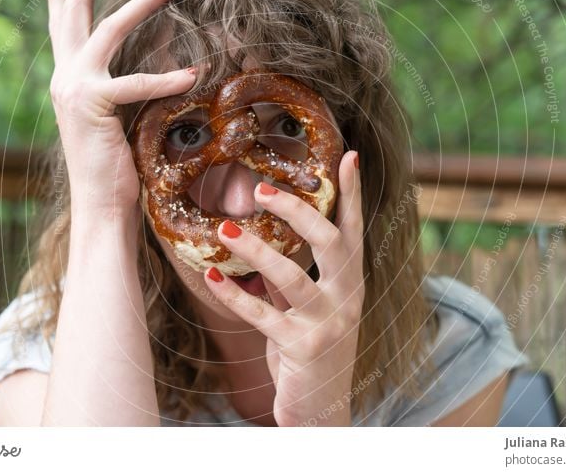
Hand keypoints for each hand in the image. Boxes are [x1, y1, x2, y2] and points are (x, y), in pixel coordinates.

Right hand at [45, 0, 195, 219]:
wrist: (98, 206)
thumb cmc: (112, 169)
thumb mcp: (113, 121)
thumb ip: (118, 91)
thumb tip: (147, 72)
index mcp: (67, 80)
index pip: (64, 26)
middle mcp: (63, 78)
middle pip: (74, 13)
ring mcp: (72, 89)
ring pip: (110, 30)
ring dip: (143, 1)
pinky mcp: (91, 105)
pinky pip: (136, 83)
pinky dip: (167, 79)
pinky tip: (193, 75)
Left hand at [204, 151, 363, 425]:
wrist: (322, 410)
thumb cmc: (312, 352)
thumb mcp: (307, 310)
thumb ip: (292, 280)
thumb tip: (263, 244)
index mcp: (351, 283)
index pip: (353, 230)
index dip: (352, 194)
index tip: (348, 155)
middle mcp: (348, 299)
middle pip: (330, 243)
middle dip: (299, 211)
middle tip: (263, 190)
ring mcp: (328, 324)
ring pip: (293, 276)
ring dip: (257, 249)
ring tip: (225, 228)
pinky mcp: (302, 348)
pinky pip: (262, 314)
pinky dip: (234, 293)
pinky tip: (212, 274)